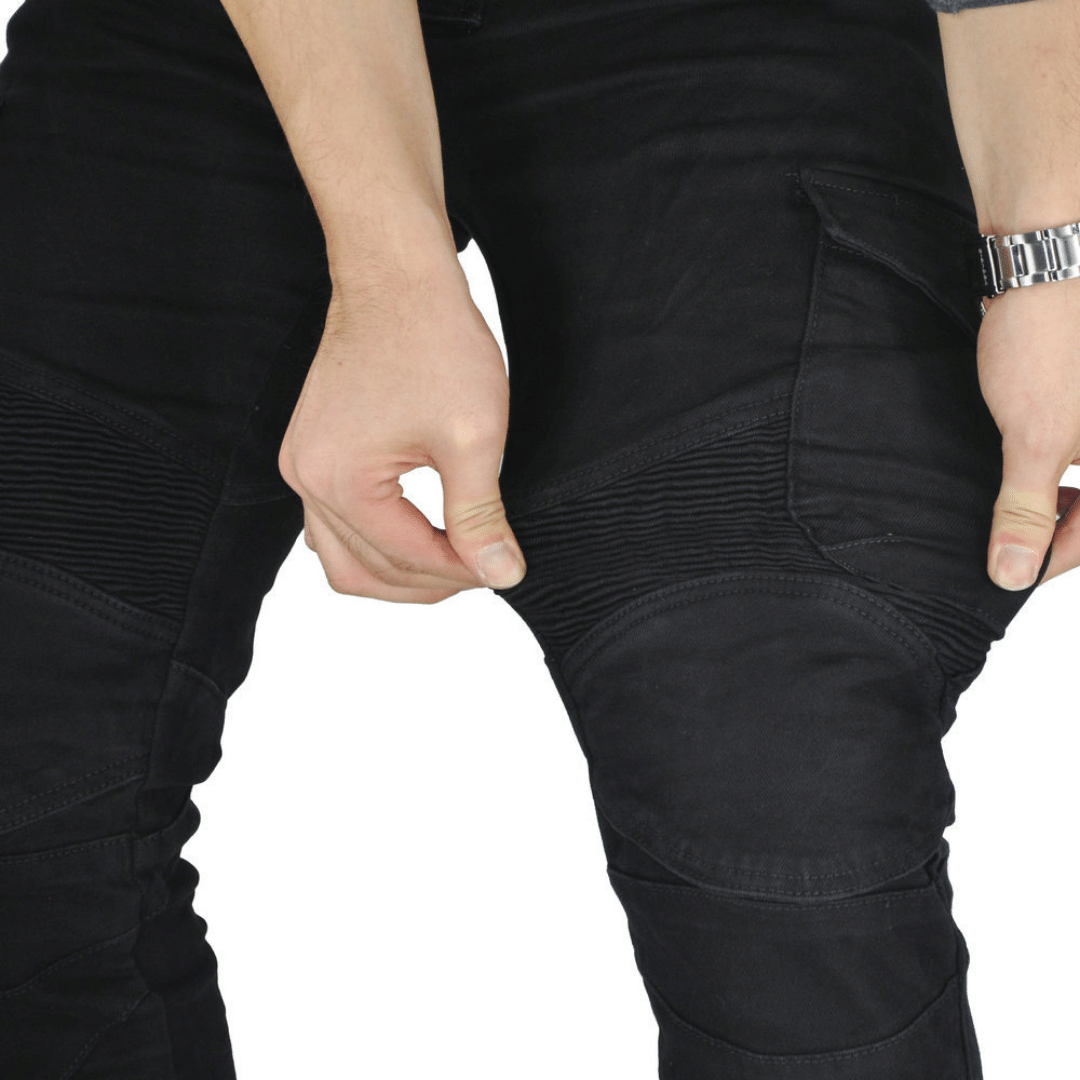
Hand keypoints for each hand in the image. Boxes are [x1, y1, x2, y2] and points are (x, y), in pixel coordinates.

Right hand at [278, 253, 526, 602]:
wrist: (397, 275)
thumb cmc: (433, 339)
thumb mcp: (473, 436)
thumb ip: (480, 515)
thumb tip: (500, 573)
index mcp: (338, 479)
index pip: (405, 558)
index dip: (462, 572)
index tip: (504, 568)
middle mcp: (306, 479)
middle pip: (362, 572)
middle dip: (428, 581)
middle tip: (483, 569)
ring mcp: (302, 464)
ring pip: (344, 557)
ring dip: (399, 570)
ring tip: (455, 560)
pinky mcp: (311, 450)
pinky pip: (335, 524)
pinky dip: (378, 541)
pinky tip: (421, 532)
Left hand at [977, 277, 1079, 589]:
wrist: (1042, 258)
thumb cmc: (1048, 337)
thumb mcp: (1034, 438)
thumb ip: (1027, 508)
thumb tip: (1014, 569)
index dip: (1055, 556)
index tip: (1009, 570)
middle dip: (1054, 526)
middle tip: (1004, 536)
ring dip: (1050, 496)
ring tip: (1008, 500)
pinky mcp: (1079, 396)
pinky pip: (1074, 446)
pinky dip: (1048, 464)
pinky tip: (1017, 464)